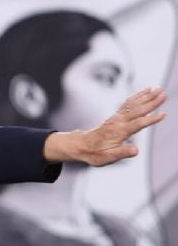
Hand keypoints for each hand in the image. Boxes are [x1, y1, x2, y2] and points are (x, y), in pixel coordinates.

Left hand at [44, 87, 166, 166]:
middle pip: (138, 110)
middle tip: (164, 93)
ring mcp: (117, 117)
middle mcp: (118, 121)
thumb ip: (122, 153)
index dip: (151, 119)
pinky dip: (137, 96)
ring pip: (133, 104)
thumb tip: (136, 150)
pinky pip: (128, 103)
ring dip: (146, 96)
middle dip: (152, 102)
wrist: (81, 146)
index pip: (138, 124)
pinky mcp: (116, 116)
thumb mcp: (108, 157)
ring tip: (158, 88)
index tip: (163, 114)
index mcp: (119, 131)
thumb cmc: (95, 153)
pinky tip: (145, 91)